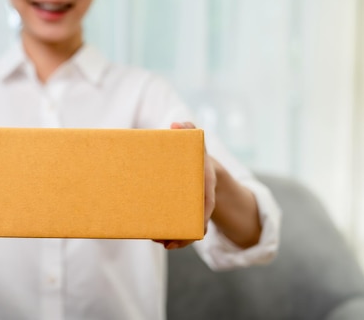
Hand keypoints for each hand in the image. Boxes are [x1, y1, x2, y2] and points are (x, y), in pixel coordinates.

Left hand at [154, 122, 216, 249]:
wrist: (199, 164)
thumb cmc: (195, 154)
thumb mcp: (195, 141)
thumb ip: (188, 129)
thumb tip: (176, 124)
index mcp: (206, 185)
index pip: (207, 205)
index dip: (201, 219)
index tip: (197, 230)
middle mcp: (201, 199)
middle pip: (194, 222)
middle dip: (182, 234)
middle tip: (165, 241)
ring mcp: (191, 207)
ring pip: (186, 228)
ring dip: (174, 238)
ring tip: (159, 241)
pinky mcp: (182, 211)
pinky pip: (180, 227)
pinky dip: (171, 235)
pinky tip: (159, 238)